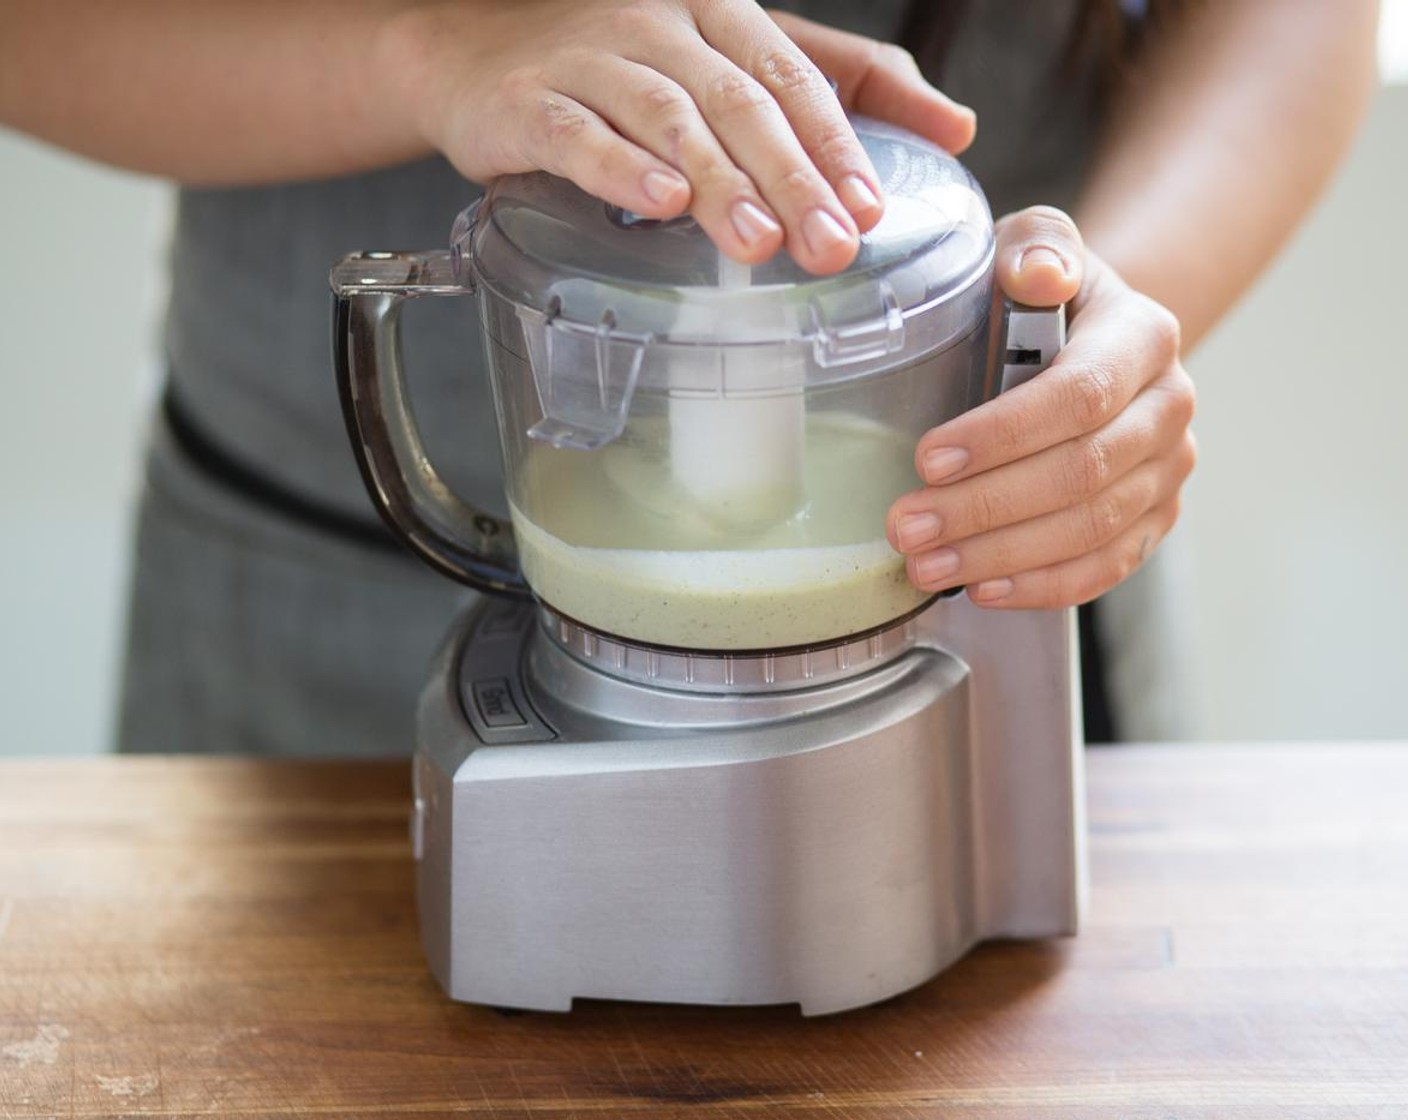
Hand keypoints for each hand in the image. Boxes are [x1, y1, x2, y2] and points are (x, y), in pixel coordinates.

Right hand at [375, 0, 974, 273]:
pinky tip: (659, 203)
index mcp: (721, 16)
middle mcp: (662, 28)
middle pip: (740, 102)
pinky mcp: (531, 103)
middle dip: (791, 178)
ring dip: (717, 183)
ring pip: (669, 119)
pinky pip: (581, 134)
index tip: (868, 210)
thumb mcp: (735, 60)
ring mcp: (593, 60)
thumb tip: (956, 125)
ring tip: (758, 244)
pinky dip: (621, 169)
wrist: (474, 50)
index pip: (793, 79)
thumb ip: (840, 84)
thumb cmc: (619, 64)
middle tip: (829, 247)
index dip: (834, 145)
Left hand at [885, 207, 1197, 608]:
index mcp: (1144, 337)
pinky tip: (982, 589)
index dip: (1002, 434)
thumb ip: (1036, 245)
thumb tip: (1035, 274)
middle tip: (906, 527)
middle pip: (1081, 473)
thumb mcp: (1034, 246)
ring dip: (1001, 555)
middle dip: (984, 507)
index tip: (928, 459)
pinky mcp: (1155, 518)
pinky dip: (1042, 585)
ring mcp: (1167, 470)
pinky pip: (1106, 566)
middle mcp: (1169, 407)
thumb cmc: (1042, 295)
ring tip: (924, 564)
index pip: (1078, 395)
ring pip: (1091, 529)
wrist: (1092, 338)